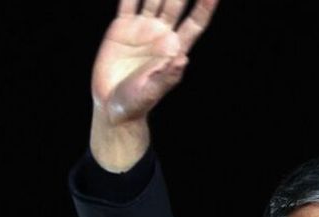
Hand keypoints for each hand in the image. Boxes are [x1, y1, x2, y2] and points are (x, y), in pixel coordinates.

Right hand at [88, 0, 219, 169]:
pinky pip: (128, 1)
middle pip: (177, 2)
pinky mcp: (122, 27)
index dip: (206, 6)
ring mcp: (142, 28)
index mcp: (174, 48)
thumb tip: (182, 59)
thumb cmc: (137, 103)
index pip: (195, 22)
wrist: (112, 104)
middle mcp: (161, 34)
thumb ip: (167, 76)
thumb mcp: (152, 91)